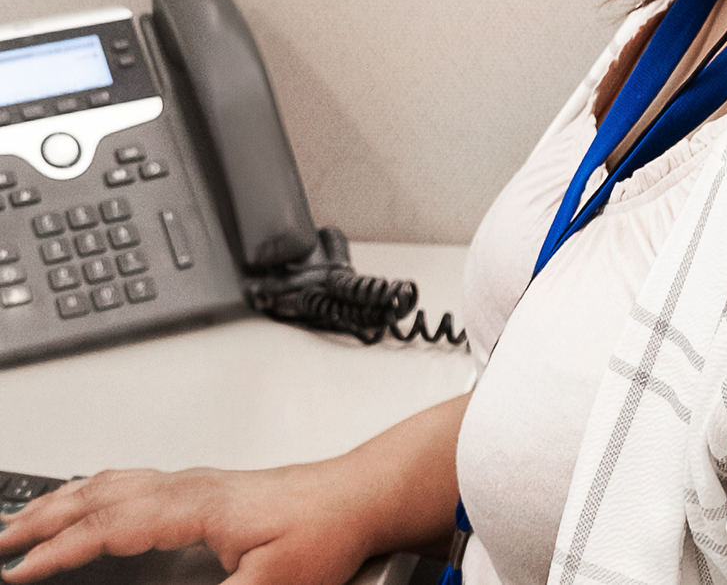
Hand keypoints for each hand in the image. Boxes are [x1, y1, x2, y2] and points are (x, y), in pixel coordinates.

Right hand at [0, 460, 371, 584]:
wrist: (362, 494)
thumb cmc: (325, 530)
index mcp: (195, 504)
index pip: (109, 525)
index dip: (58, 552)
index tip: (16, 574)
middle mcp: (191, 485)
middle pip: (101, 494)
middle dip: (44, 517)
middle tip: (2, 540)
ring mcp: (200, 482)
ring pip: (116, 482)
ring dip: (66, 498)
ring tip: (29, 517)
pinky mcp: (211, 488)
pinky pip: (137, 481)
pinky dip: (99, 490)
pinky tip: (97, 498)